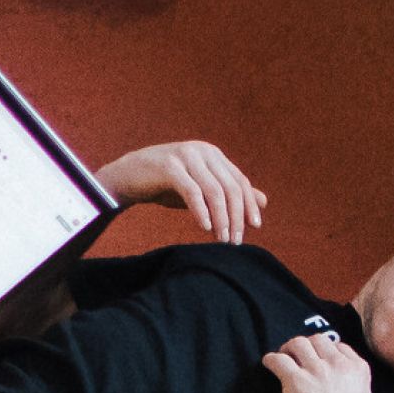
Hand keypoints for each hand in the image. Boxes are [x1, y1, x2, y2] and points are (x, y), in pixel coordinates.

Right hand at [100, 140, 265, 240]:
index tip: (255, 228)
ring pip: (214, 191)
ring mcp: (186, 156)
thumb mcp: (203, 190)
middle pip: (230, 188)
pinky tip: (205, 229)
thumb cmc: (167, 185)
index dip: (249, 205)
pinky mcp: (169, 166)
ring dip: (221, 219)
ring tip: (222, 240)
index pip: (240, 182)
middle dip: (236, 217)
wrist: (129, 177)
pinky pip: (192, 192)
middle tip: (236, 241)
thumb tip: (264, 201)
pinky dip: (201, 212)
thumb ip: (231, 193)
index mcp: (214, 155)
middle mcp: (203, 151)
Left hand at [261, 328, 371, 392]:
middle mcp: (338, 365)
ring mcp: (317, 370)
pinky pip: (279, 359)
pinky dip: (271, 359)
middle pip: (318, 340)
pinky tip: (269, 364)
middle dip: (307, 346)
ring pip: (298, 343)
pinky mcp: (296, 380)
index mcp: (358, 369)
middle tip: (297, 355)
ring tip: (283, 357)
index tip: (318, 358)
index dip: (326, 351)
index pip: (339, 346)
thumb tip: (342, 378)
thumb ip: (353, 384)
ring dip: (288, 348)